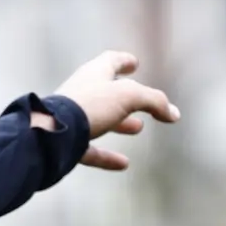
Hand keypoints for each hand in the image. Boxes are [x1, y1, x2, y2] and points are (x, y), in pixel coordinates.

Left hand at [50, 49, 179, 171]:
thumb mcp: (130, 97)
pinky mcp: (66, 143)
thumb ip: (155, 102)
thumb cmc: (90, 106)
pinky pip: (89, 149)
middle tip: (141, 104)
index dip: (124, 61)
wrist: (51, 133)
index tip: (134, 63)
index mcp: (94, 73)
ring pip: (99, 119)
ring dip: (119, 123)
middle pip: (106, 92)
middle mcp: (81, 92)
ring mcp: (71, 119)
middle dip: (126, 98)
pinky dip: (106, 156)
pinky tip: (123, 164)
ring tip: (137, 128)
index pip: (111, 61)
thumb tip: (174, 114)